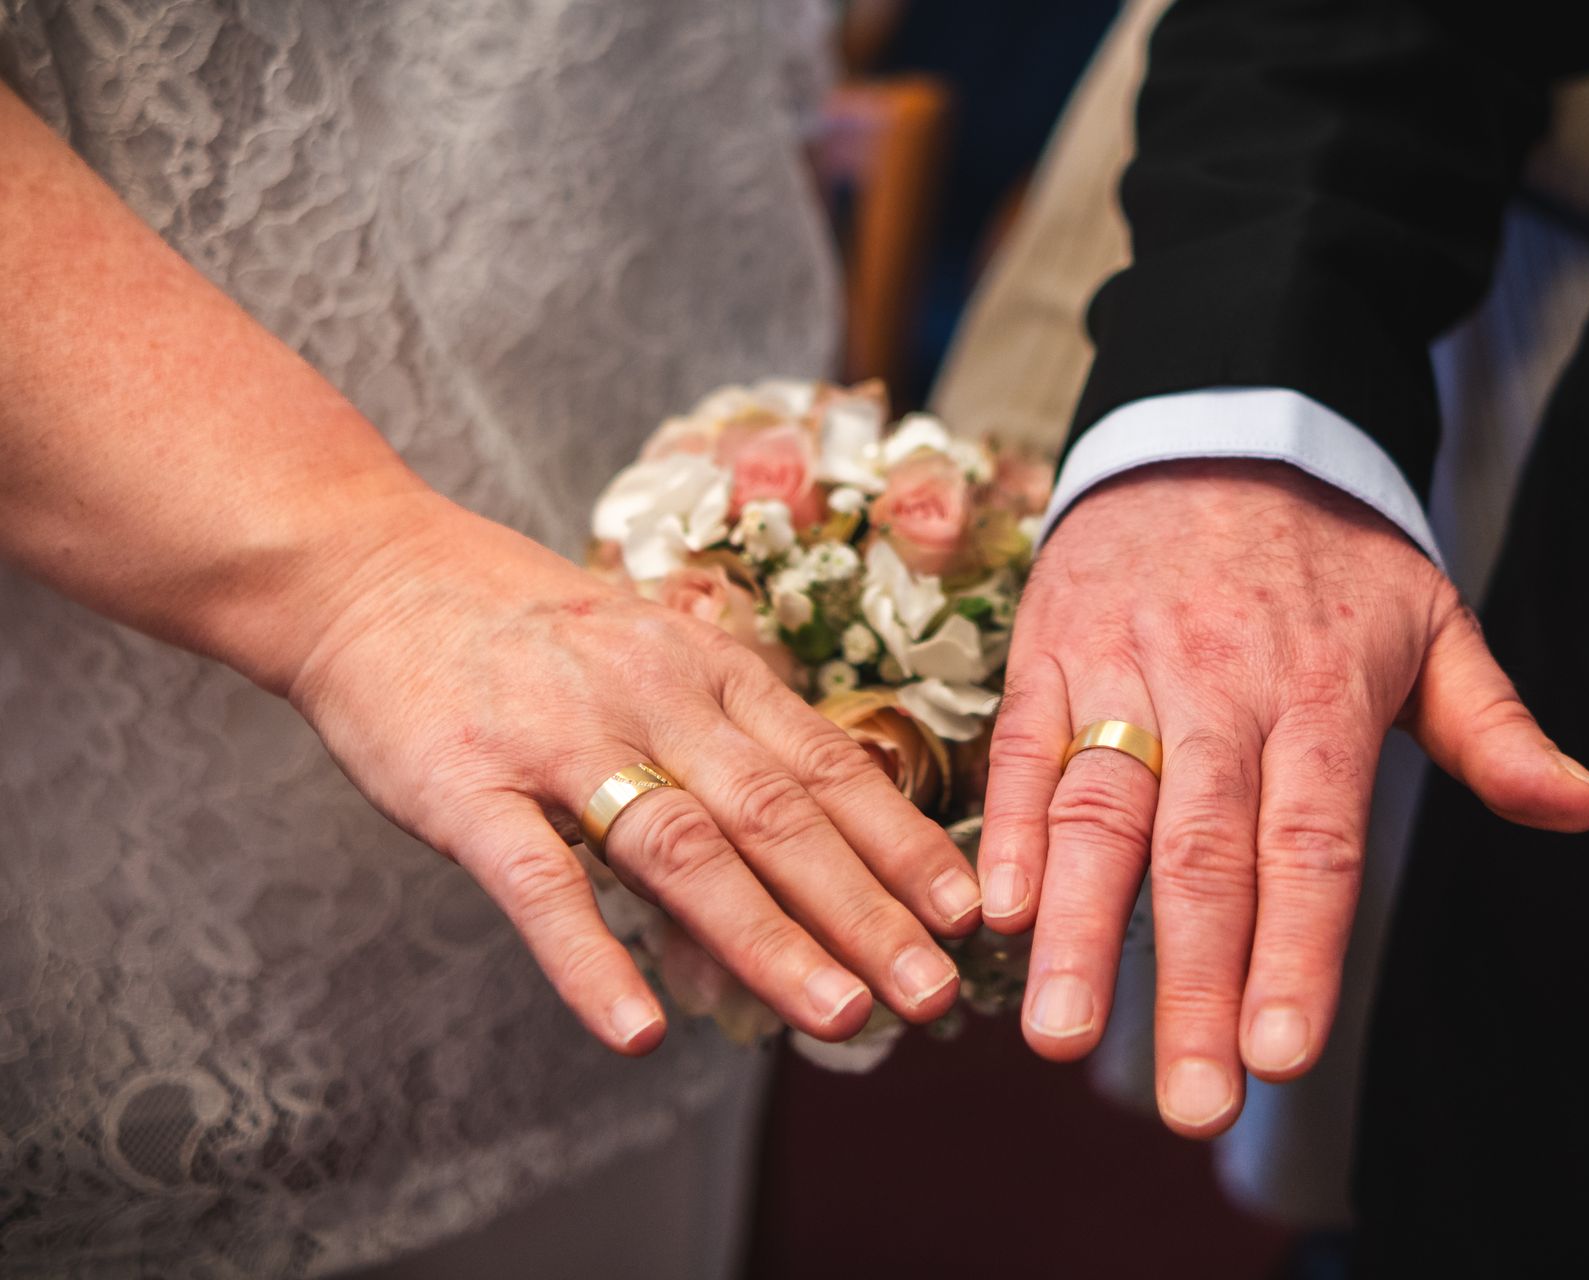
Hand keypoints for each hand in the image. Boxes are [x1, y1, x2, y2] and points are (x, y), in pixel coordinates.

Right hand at [287, 495, 980, 1053]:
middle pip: (777, 816)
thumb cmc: (527, 631)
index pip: (826, 766)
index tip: (967, 913)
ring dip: (767, 940)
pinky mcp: (465, 786)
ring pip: (682, 849)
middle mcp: (651, 699)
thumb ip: (726, 735)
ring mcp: (559, 742)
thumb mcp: (651, 652)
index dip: (902, 842)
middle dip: (864, 909)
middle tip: (931, 993)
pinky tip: (638, 1031)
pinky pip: (537, 883)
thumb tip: (818, 838)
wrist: (371, 568)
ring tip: (838, 1016)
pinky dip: (591, 959)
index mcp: (707, 670)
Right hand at [979, 461, 1588, 1134]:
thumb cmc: (1330, 550)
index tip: (1282, 1054)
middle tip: (1191, 1102)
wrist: (1216, 422)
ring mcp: (1123, 667)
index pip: (1311, 844)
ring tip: (1061, 1039)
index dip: (1296, 951)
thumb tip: (1581, 811)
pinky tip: (995, 912)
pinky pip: (1021, 743)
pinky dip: (1004, 827)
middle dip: (1192, 984)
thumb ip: (1494, 727)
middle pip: (1204, 853)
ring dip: (1077, 929)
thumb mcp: (1434, 620)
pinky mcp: (1050, 649)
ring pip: (1098, 808)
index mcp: (1320, 692)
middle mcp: (1218, 687)